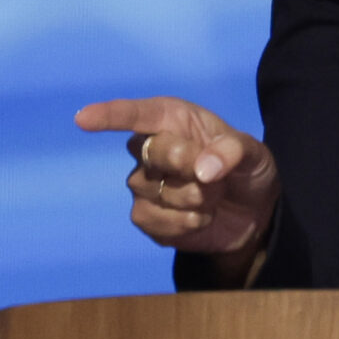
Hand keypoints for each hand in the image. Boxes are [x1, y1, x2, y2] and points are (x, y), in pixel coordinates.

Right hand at [75, 97, 279, 261]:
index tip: (83, 119)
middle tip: (215, 175)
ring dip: (196, 199)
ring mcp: (142, 183)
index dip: (109, 116)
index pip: (135, 114)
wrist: (251, 213)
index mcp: (172, 119)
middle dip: (189, 165)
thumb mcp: (255, 154)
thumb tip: (203, 169)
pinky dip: (186, 223)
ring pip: (157, 191)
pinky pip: (155, 220)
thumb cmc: (245, 169)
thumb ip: (234, 151)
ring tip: (214, 196)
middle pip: (154, 153)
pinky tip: (201, 218)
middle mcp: (149, 148)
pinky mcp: (145, 216)